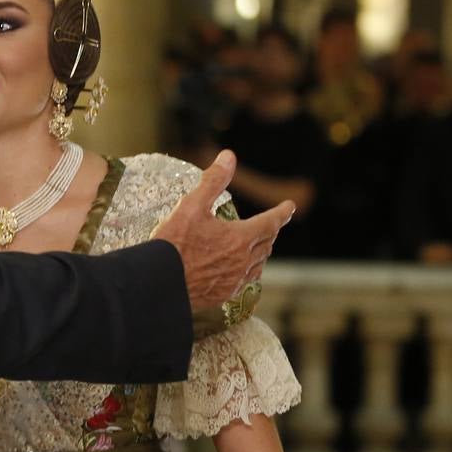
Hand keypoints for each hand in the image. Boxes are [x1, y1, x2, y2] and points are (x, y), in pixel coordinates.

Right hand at [153, 150, 294, 312]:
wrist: (160, 283)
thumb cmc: (174, 244)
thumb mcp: (191, 206)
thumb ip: (213, 181)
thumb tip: (229, 157)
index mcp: (240, 238)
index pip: (270, 222)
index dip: (282, 212)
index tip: (290, 206)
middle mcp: (243, 261)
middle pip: (266, 244)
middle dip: (270, 231)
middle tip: (271, 224)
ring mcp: (234, 280)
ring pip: (257, 264)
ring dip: (261, 252)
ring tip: (258, 247)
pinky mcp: (223, 295)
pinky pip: (244, 281)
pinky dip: (247, 270)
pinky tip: (238, 271)